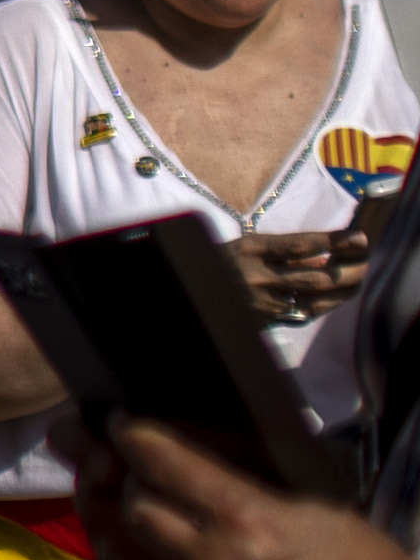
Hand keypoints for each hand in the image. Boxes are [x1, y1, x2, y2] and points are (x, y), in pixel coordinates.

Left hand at [73, 412, 419, 559]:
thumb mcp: (309, 503)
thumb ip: (240, 476)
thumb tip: (191, 449)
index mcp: (243, 517)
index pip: (157, 460)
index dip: (133, 434)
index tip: (126, 426)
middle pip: (135, 508)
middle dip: (138, 485)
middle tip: (151, 475)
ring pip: (149, 555)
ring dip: (155, 532)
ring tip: (176, 520)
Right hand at [228, 227, 366, 325]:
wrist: (192, 293)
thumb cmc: (217, 264)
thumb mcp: (242, 249)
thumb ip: (277, 253)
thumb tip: (319, 255)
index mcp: (250, 249)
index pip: (300, 245)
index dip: (333, 241)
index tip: (359, 238)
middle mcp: (258, 275)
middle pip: (315, 277)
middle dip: (347, 271)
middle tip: (367, 263)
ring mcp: (262, 302)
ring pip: (314, 299)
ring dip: (341, 291)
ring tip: (358, 280)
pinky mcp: (265, 321)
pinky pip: (301, 312)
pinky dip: (321, 304)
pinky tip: (334, 298)